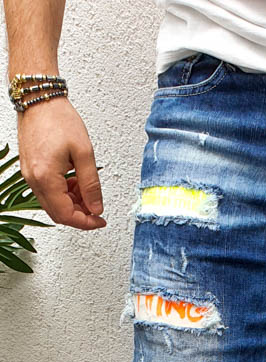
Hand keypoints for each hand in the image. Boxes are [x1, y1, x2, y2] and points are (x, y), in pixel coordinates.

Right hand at [17, 96, 105, 229]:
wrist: (39, 99)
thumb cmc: (58, 118)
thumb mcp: (84, 153)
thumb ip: (92, 184)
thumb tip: (97, 207)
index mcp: (45, 177)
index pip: (66, 215)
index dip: (86, 223)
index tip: (100, 220)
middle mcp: (33, 179)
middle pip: (58, 213)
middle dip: (80, 215)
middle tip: (96, 207)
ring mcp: (29, 175)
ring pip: (53, 204)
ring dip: (72, 204)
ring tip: (87, 190)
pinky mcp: (31, 169)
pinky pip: (47, 192)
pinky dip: (64, 193)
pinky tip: (75, 182)